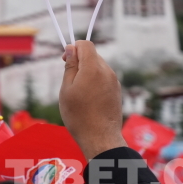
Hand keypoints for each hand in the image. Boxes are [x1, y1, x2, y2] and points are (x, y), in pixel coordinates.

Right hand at [58, 40, 127, 159]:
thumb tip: (71, 49)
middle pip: (92, 54)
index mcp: (93, 68)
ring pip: (98, 66)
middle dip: (80, 60)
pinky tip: (88, 97)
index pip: (86, 44)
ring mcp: (114, 82)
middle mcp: (107, 72)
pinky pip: (104, 77)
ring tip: (78, 91)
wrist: (100, 138)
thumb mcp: (67, 89)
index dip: (73, 48)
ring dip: (87, 71)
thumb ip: (70, 66)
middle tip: (69, 79)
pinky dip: (94, 80)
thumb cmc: (78, 115)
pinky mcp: (117, 91)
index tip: (65, 61)